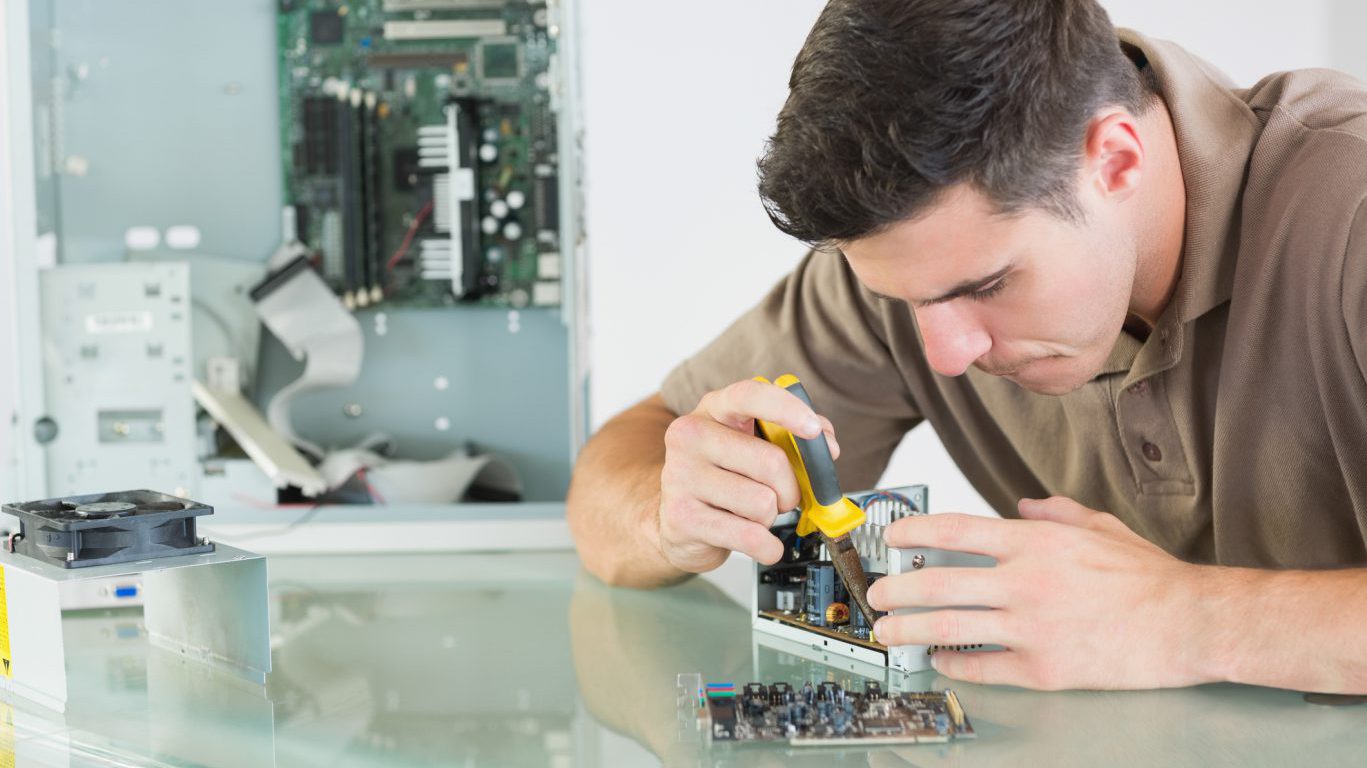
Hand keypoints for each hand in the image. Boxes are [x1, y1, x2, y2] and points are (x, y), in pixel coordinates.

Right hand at [657, 379, 838, 573]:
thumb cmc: (723, 477)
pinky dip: (768, 546)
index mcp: (714, 409)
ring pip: (762, 503)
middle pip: (771, 462)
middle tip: (781, 495)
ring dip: (771, 517)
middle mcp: (691, 436)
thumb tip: (826, 446)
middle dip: (790, 488)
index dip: (786, 409)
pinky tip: (760, 542)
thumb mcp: (754, 445)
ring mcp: (681, 476)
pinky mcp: (683, 517)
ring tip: (752, 514)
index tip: (813, 430)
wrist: (678, 520)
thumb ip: (794, 437)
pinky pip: (750, 536)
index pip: (749, 396)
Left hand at [865, 496, 1211, 689]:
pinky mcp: (1044, 668)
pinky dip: (954, 663)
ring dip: (909, 629)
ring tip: (888, 630)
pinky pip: (983, 667)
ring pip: (949, 628)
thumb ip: (1054, 513)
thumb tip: (1022, 507)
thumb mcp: (1099, 527)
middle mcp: (1025, 582)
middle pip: (938, 583)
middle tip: (874, 593)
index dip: (912, 531)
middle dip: (895, 588)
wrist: (1189, 623)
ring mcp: (1031, 627)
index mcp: (1035, 543)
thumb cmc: (1149, 577)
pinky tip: (940, 659)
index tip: (891, 537)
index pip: (954, 530)